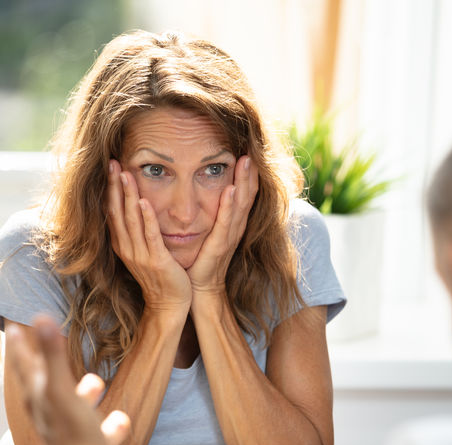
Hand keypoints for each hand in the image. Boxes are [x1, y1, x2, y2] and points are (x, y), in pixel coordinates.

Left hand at [7, 316, 130, 444]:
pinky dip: (110, 424)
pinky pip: (101, 431)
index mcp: (39, 400)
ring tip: (96, 382)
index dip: (19, 346)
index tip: (12, 327)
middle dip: (49, 366)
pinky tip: (120, 420)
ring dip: (85, 394)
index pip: (24, 366)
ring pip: (74, 408)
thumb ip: (54, 357)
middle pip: (46, 385)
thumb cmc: (73, 439)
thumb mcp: (62, 393)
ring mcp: (70, 434)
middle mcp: (50, 416)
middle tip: (49, 346)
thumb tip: (41, 318)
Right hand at [106, 160, 191, 314]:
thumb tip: (135, 209)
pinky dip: (146, 218)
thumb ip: (138, 233)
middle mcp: (127, 248)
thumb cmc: (160, 278)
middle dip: (114, 186)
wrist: (169, 305)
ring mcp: (141, 255)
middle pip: (117, 212)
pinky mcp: (157, 261)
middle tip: (112, 162)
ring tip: (125, 174)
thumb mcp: (143, 252)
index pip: (112, 212)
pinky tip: (144, 202)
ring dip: (128, 196)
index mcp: (123, 245)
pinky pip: (150, 236)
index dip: (110, 189)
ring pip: (131, 220)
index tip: (110, 167)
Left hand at [187, 156, 257, 294]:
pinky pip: (226, 222)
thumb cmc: (201, 260)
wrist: (199, 288)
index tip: (247, 151)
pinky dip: (230, 206)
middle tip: (252, 148)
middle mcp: (235, 227)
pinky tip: (231, 190)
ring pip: (241, 204)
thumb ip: (212, 214)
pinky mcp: (220, 246)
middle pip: (248, 194)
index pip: (244, 193)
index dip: (248, 173)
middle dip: (250, 172)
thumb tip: (208, 192)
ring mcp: (230, 236)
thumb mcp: (209, 231)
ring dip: (244, 182)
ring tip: (246, 161)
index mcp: (233, 222)